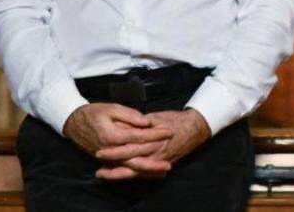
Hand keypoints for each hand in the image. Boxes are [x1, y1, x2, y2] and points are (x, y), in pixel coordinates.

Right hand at [62, 103, 173, 179]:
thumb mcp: (111, 108)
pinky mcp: (108, 160)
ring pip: (131, 167)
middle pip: (136, 157)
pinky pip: (125, 169)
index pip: (138, 136)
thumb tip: (146, 122)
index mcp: (112, 136)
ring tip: (165, 168)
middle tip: (173, 155)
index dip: (155, 134)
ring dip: (148, 169)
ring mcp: (109, 157)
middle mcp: (111, 150)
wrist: (73, 123)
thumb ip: (130, 115)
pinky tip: (151, 173)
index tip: (169, 131)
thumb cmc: (93, 113)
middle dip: (155, 158)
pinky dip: (138, 172)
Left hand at [93, 109, 210, 179]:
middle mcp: (156, 152)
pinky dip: (132, 175)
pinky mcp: (162, 164)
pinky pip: (145, 173)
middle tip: (98, 164)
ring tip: (103, 174)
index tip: (101, 148)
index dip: (115, 149)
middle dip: (113, 163)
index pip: (130, 145)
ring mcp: (159, 160)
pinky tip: (120, 175)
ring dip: (119, 173)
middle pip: (131, 160)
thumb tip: (126, 127)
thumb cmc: (176, 120)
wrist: (195, 128)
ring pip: (136, 171)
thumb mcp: (158, 117)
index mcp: (154, 139)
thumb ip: (141, 123)